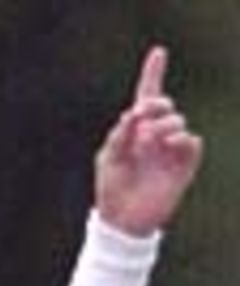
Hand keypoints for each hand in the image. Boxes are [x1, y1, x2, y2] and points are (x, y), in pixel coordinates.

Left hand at [95, 47, 203, 236]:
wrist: (123, 221)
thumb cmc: (112, 190)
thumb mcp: (108, 158)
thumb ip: (120, 134)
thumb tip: (134, 113)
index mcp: (136, 130)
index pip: (147, 97)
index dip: (153, 73)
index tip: (158, 51)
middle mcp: (155, 135)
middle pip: (163, 105)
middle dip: (155, 105)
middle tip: (143, 114)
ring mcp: (170, 149)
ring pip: (177, 121)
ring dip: (163, 125)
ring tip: (149, 141)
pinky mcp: (183, 164)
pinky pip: (191, 141)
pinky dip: (181, 139)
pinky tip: (167, 145)